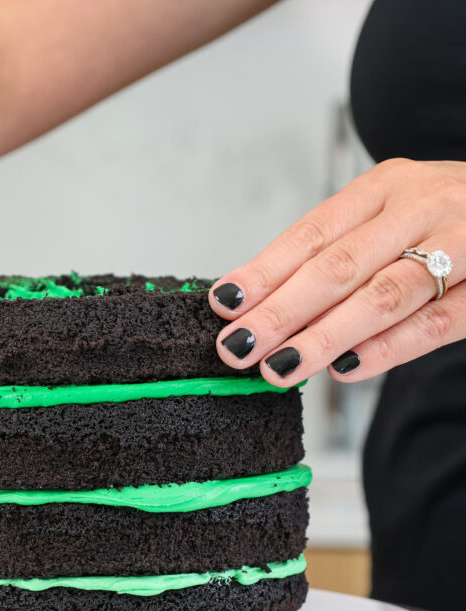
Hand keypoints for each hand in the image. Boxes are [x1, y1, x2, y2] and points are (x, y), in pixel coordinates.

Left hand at [209, 158, 465, 383]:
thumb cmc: (446, 219)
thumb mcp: (392, 214)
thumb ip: (338, 251)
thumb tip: (259, 301)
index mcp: (386, 186)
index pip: (313, 232)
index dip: (266, 270)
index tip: (224, 304)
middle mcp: (422, 207)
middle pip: (339, 265)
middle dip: (281, 311)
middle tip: (239, 347)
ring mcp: (461, 244)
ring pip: (383, 295)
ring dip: (325, 336)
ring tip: (281, 367)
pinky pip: (435, 323)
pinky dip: (388, 348)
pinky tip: (346, 369)